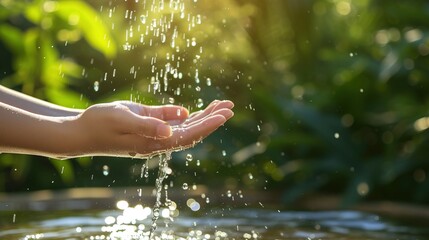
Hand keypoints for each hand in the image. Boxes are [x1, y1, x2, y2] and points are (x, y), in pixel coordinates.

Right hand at [70, 100, 233, 157]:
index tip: (225, 114)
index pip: (188, 134)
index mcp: (154, 141)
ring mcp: (155, 135)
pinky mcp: (150, 128)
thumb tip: (171, 131)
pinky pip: (174, 123)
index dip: (208, 124)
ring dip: (204, 117)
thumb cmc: (99, 123)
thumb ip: (147, 124)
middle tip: (231, 105)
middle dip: (212, 118)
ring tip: (221, 105)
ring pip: (186, 127)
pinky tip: (197, 111)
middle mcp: (158, 141)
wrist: (82, 131)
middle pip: (193, 131)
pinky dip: (188, 116)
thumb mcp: (122, 118)